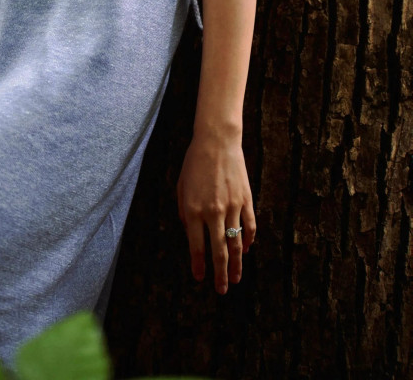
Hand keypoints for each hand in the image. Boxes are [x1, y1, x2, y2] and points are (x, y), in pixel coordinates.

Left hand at [176, 131, 255, 293]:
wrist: (216, 142)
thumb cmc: (194, 163)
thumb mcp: (181, 188)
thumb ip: (185, 214)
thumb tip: (191, 236)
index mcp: (193, 210)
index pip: (197, 247)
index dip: (199, 265)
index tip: (200, 279)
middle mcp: (213, 212)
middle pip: (219, 252)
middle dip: (220, 274)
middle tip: (221, 290)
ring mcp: (232, 207)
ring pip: (236, 244)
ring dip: (237, 264)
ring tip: (236, 279)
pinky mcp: (246, 200)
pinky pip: (249, 227)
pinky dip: (248, 241)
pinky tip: (246, 250)